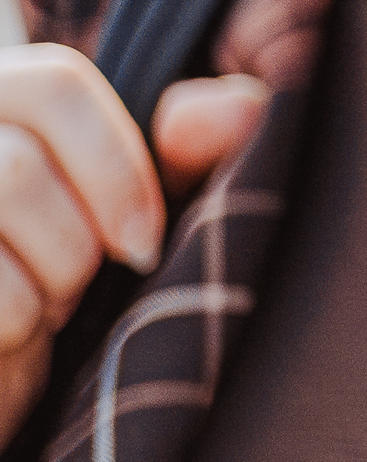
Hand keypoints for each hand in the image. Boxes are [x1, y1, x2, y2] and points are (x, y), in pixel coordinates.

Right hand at [0, 47, 263, 431]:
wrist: (3, 377)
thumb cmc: (62, 284)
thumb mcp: (129, 218)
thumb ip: (188, 158)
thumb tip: (247, 107)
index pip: (55, 84)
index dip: (115, 163)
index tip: (145, 239)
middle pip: (19, 162)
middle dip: (76, 240)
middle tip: (80, 283)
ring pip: (1, 200)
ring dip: (49, 282)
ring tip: (46, 304)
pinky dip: (17, 323)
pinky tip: (11, 331)